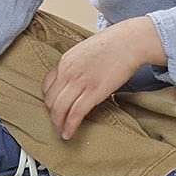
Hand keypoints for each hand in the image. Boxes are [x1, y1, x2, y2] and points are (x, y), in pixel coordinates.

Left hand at [43, 17, 166, 139]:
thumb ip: (75, 66)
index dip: (49, 100)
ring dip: (58, 124)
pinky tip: (69, 133)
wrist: (129, 42)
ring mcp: (79, 82)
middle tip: (57, 122)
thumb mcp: (84, 52)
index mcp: (64, 61)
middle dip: (52, 114)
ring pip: (59, 109)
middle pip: (50, 100)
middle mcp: (67, 72)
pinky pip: (75, 114)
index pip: (46, 86)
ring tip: (62, 132)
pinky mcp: (93, 93)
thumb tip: (73, 81)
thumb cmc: (112, 45)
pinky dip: (69, 126)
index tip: (54, 107)